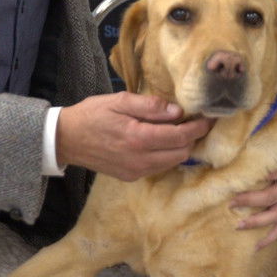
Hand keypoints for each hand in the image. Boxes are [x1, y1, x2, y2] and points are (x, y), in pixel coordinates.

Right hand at [56, 91, 213, 181]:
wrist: (66, 139)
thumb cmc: (92, 114)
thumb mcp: (119, 101)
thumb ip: (150, 106)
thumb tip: (177, 111)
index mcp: (138, 138)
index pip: (180, 136)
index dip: (199, 127)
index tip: (210, 117)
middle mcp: (140, 160)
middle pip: (182, 152)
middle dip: (193, 137)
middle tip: (196, 121)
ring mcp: (135, 171)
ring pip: (172, 162)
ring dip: (181, 147)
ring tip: (180, 129)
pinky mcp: (131, 176)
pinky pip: (158, 167)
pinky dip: (167, 154)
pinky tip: (161, 140)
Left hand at [230, 131, 276, 247]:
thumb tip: (264, 110)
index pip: (271, 170)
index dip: (253, 173)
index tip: (234, 173)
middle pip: (269, 196)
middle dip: (250, 200)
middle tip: (230, 201)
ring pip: (275, 214)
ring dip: (257, 221)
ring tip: (238, 225)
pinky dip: (271, 237)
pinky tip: (257, 246)